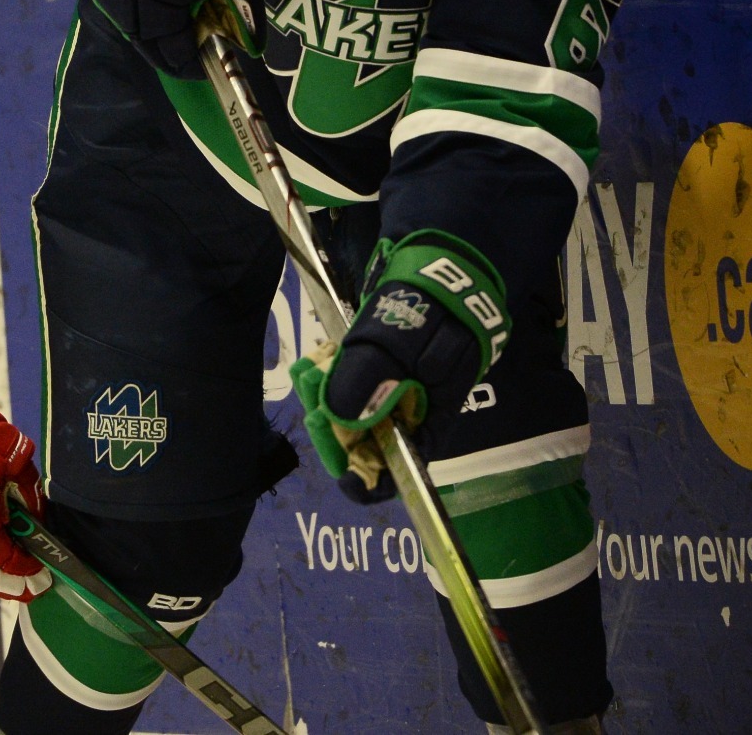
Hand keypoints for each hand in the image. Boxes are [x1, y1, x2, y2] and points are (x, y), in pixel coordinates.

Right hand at [69, 0, 261, 78]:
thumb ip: (244, 8)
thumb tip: (255, 43)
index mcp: (154, 23)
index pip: (176, 61)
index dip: (201, 61)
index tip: (220, 53)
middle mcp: (123, 14)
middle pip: (151, 44)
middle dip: (177, 40)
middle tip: (202, 25)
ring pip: (134, 17)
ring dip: (158, 16)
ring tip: (183, 0)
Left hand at [290, 232, 507, 503]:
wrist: (443, 270)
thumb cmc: (429, 312)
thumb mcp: (396, 345)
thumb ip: (366, 382)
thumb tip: (336, 420)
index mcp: (425, 426)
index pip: (394, 478)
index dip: (361, 480)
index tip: (332, 457)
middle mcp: (410, 420)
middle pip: (363, 447)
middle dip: (330, 426)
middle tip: (309, 388)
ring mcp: (396, 398)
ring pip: (352, 419)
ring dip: (325, 402)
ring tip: (308, 372)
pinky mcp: (383, 377)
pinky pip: (352, 392)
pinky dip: (332, 381)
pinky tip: (317, 362)